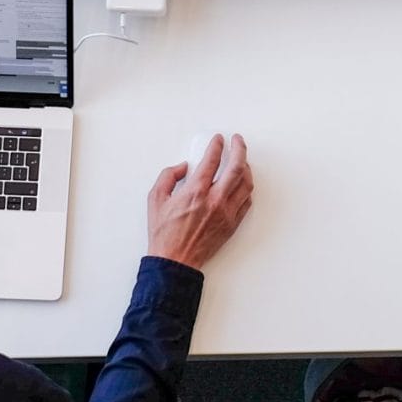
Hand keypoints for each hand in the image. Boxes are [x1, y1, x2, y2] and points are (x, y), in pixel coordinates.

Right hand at [146, 134, 252, 272]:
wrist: (175, 262)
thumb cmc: (164, 234)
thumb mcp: (155, 199)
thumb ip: (168, 176)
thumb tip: (184, 166)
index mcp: (195, 192)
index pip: (212, 159)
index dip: (217, 145)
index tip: (219, 139)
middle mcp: (214, 200)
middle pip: (237, 167)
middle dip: (240, 148)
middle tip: (238, 140)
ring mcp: (226, 213)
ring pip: (246, 183)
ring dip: (246, 167)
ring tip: (242, 160)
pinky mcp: (232, 224)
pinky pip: (246, 201)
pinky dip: (246, 189)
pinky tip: (242, 184)